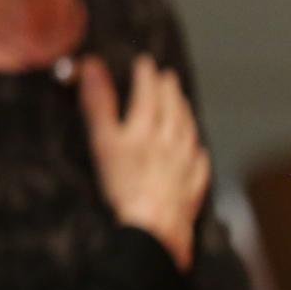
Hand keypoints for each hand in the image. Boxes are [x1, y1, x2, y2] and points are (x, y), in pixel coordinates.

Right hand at [79, 54, 209, 269]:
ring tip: (183, 104)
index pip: (148, 93)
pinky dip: (197, 152)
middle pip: (173, 110)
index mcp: (147, 127)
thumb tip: (92, 67)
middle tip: (168, 77)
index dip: (146, 76)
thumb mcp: (103, 140)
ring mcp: (185, 164)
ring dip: (185, 113)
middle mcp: (171, 141)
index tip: (145, 63)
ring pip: (189, 131)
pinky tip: (197, 150)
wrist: (153, 226)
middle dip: (169, 90)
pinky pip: (198, 163)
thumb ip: (99, 103)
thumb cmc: (124, 184)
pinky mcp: (192, 187)